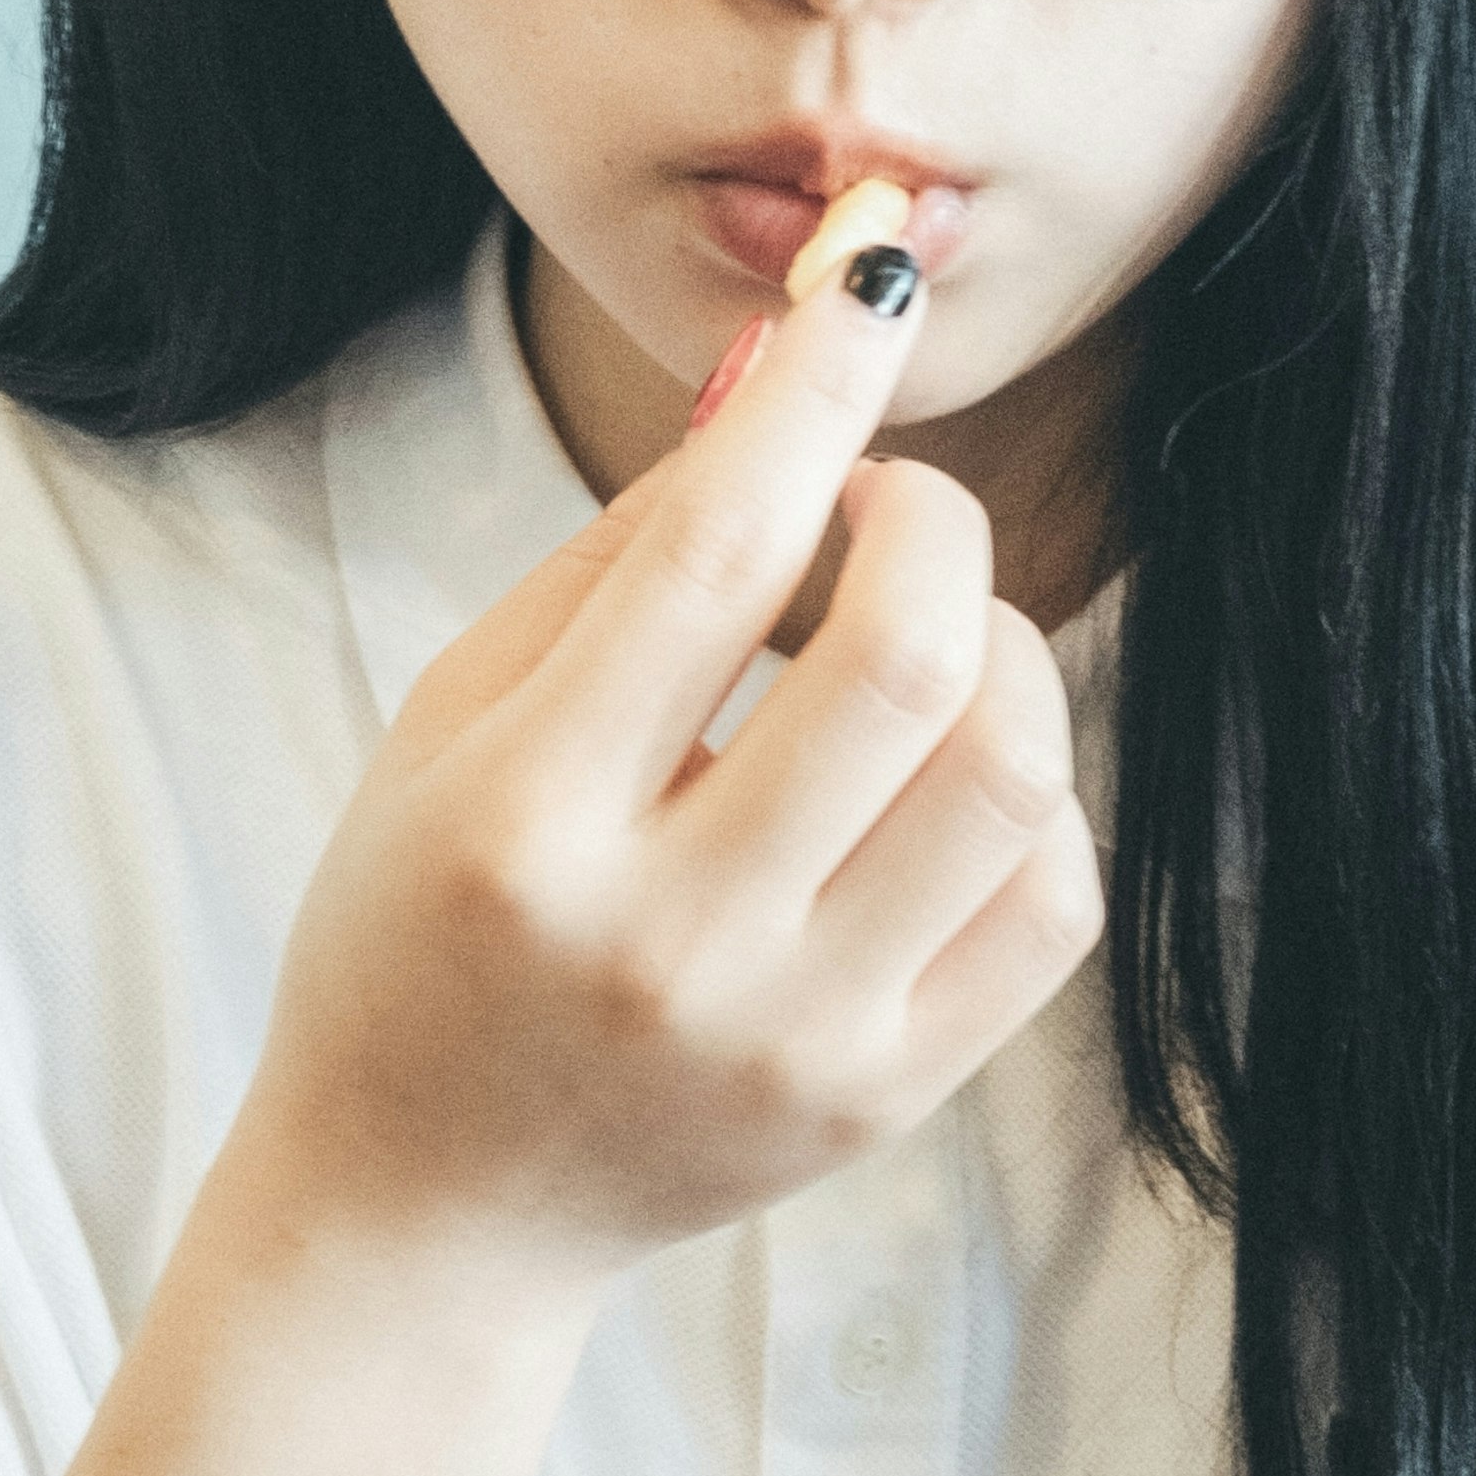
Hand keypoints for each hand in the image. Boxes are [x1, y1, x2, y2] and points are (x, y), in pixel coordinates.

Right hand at [231, 252, 1103, 1293]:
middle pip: (906, 663)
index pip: (712, 558)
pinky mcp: (886, 1098)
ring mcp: (796, 1036)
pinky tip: (938, 774)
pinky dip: (1024, 791)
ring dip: (1000, 643)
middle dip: (926, 518)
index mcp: (526, 824)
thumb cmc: (424, 920)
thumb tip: (784, 376)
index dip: (814, 389)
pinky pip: (1050, 899)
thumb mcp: (458, 716)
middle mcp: (670, 942)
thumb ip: (622, 550)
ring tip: (916, 638)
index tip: (865, 271)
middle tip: (877, 504)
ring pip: (1012, 775)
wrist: (426, 1205)